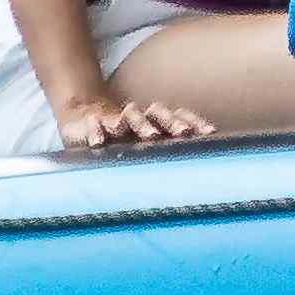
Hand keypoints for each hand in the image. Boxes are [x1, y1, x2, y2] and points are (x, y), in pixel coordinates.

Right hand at [54, 90, 214, 150]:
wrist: (85, 121)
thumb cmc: (124, 143)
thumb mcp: (147, 152)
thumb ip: (170, 159)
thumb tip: (204, 180)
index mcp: (157, 122)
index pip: (179, 117)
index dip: (194, 122)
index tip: (209, 132)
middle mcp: (141, 118)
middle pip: (159, 114)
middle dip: (171, 122)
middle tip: (183, 133)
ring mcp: (117, 119)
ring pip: (131, 116)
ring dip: (140, 122)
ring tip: (150, 134)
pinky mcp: (94, 124)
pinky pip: (96, 126)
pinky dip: (97, 131)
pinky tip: (100, 141)